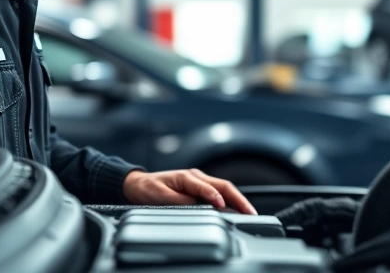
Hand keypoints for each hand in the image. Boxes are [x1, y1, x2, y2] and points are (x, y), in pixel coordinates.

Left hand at [122, 169, 256, 214]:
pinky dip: (231, 201)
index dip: (215, 197)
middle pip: (224, 186)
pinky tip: (238, 209)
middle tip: (250, 212)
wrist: (139, 184)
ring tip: (249, 213)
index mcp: (187, 177)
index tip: (223, 207)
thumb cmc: (148, 188)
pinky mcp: (201, 188)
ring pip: (225, 189)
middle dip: (238, 199)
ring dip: (238, 200)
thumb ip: (177, 199)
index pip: (207, 186)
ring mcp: (200, 181)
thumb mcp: (158, 195)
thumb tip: (194, 204)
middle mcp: (197, 177)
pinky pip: (220, 193)